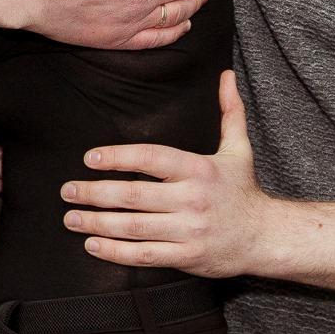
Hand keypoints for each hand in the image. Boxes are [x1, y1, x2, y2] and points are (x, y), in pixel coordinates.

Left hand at [60, 70, 270, 276]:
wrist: (267, 238)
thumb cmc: (243, 191)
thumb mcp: (239, 150)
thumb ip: (229, 112)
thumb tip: (226, 76)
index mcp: (199, 170)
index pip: (151, 158)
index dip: (118, 157)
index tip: (90, 158)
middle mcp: (192, 200)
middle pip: (134, 195)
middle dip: (94, 193)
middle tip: (67, 190)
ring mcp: (189, 231)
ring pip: (133, 227)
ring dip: (97, 223)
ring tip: (71, 217)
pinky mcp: (186, 257)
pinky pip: (144, 256)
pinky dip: (115, 252)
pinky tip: (92, 245)